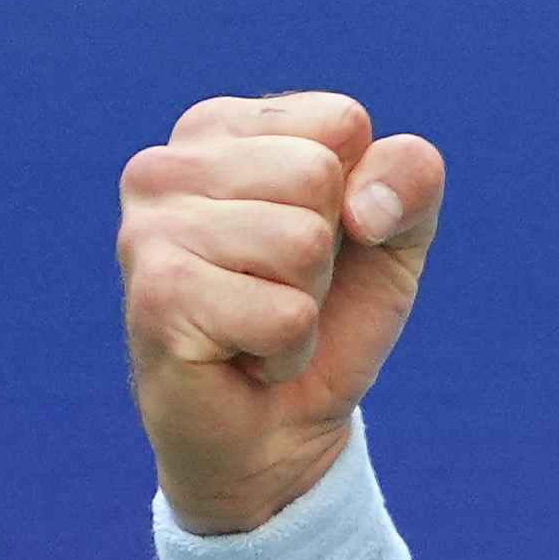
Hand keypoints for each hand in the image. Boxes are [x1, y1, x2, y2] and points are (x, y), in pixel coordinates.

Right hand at [120, 89, 443, 536]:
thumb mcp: (393, 236)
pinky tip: (243, 358)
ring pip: (302, 243)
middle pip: (317, 175)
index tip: (315, 243)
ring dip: (305, 305)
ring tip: (259, 324)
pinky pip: (286, 314)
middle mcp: (165, 165)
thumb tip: (361, 208)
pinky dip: (287, 351)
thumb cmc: (326, 320)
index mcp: (217, 128)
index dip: (357, 197)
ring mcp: (150, 230)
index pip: (341, 122)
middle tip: (280, 292)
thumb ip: (409, 177)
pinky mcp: (158, 298)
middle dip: (326, 253)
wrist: (275, 437)